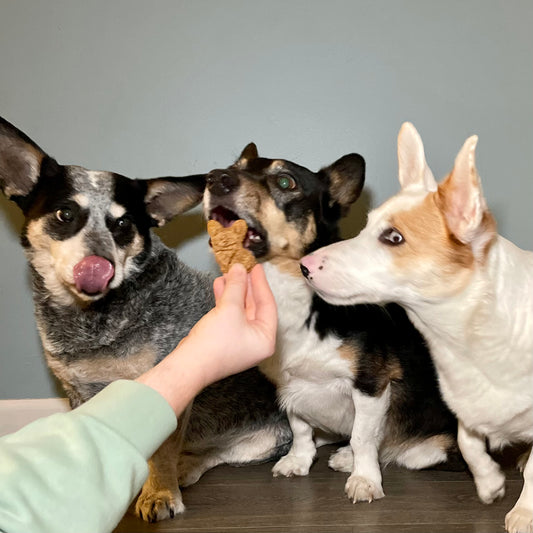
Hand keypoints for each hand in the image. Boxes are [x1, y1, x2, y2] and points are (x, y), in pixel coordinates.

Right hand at [136, 263, 276, 415]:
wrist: (189, 365)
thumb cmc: (215, 342)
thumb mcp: (230, 308)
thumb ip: (237, 286)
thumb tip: (240, 268)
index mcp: (265, 339)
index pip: (268, 305)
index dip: (261, 284)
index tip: (256, 268)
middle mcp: (256, 342)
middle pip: (254, 307)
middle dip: (245, 287)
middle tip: (241, 268)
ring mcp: (240, 342)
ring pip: (240, 310)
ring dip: (233, 292)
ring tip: (227, 274)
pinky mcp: (225, 340)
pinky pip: (230, 316)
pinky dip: (225, 301)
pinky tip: (219, 286)